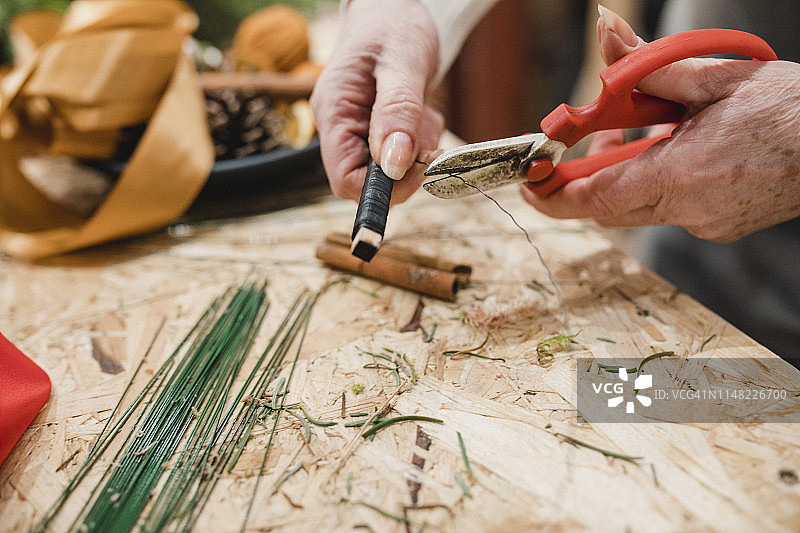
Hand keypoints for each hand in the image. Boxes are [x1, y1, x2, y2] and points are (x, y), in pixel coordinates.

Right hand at [310, 0, 443, 203]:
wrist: (395, 10)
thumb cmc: (394, 26)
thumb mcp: (401, 62)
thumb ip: (398, 112)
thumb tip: (393, 164)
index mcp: (334, 114)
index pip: (346, 182)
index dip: (383, 186)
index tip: (416, 164)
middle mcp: (341, 129)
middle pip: (371, 183)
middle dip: (407, 165)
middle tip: (425, 127)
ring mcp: (358, 133)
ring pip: (394, 172)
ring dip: (419, 149)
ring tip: (423, 109)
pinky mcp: (377, 133)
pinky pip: (404, 156)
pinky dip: (421, 141)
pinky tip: (421, 110)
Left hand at [521, 6, 799, 241]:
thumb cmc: (787, 110)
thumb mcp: (711, 77)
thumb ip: (647, 64)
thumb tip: (606, 34)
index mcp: (680, 175)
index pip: (595, 199)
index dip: (553, 196)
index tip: (528, 185)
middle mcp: (688, 210)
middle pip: (609, 208)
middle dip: (585, 179)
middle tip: (587, 142)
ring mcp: (705, 223)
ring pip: (637, 209)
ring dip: (623, 176)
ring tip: (643, 133)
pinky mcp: (719, 224)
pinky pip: (667, 210)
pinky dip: (654, 183)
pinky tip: (676, 151)